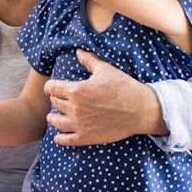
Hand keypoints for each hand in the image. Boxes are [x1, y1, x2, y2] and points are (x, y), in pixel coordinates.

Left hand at [43, 49, 168, 145]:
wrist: (141, 110)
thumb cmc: (124, 88)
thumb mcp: (106, 70)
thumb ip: (89, 61)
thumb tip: (78, 52)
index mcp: (76, 90)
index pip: (52, 87)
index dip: (51, 86)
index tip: (52, 87)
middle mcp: (74, 108)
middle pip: (55, 103)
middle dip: (56, 99)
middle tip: (60, 99)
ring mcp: (79, 124)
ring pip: (56, 122)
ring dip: (53, 118)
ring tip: (53, 117)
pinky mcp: (87, 137)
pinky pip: (67, 140)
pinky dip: (60, 139)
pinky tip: (58, 137)